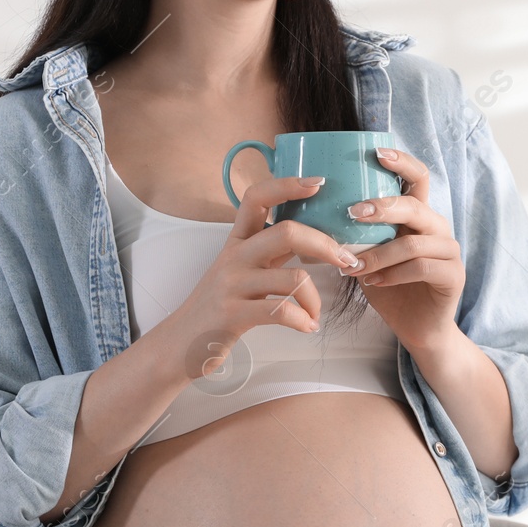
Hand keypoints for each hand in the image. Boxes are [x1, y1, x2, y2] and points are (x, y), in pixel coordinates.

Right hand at [149, 174, 361, 381]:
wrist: (180, 343)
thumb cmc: (218, 306)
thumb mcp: (240, 271)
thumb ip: (270, 252)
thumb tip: (314, 237)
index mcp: (237, 241)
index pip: (257, 197)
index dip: (287, 185)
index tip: (317, 183)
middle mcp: (234, 257)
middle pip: (287, 231)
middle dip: (326, 245)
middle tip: (346, 261)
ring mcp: (232, 285)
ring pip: (293, 278)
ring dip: (315, 299)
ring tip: (315, 313)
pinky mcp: (233, 314)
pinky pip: (282, 312)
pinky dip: (303, 320)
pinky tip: (307, 327)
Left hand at [339, 146, 463, 350]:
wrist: (418, 328)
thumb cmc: (390, 287)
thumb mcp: (368, 254)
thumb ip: (357, 233)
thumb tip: (314, 211)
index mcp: (419, 215)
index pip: (418, 178)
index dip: (402, 162)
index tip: (376, 152)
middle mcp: (437, 227)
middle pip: (415, 206)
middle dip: (382, 207)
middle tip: (352, 212)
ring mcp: (449, 251)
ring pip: (414, 242)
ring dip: (379, 253)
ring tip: (353, 265)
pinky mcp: (453, 275)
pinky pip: (421, 268)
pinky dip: (392, 274)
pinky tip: (372, 282)